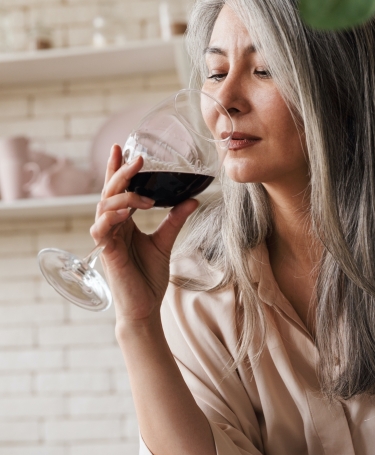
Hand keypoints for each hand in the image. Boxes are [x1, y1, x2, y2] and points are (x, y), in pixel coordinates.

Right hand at [91, 144, 197, 322]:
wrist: (146, 307)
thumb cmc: (150, 277)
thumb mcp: (165, 242)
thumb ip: (175, 220)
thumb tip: (193, 200)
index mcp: (124, 223)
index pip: (117, 190)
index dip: (117, 169)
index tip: (121, 147)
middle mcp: (113, 228)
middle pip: (109, 193)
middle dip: (120, 173)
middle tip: (136, 158)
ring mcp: (107, 240)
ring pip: (104, 208)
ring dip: (122, 197)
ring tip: (143, 196)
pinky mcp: (107, 254)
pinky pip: (101, 230)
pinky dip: (111, 218)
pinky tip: (125, 213)